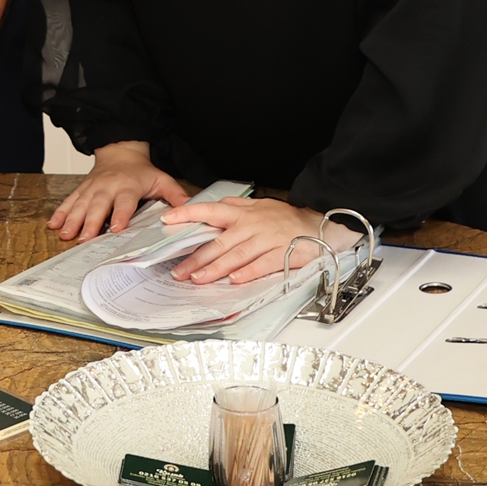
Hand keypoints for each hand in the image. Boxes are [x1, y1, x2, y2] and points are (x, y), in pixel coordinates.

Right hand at [47, 141, 187, 241]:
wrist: (120, 151)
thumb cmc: (141, 171)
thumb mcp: (162, 179)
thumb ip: (175, 196)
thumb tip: (189, 211)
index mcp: (127, 185)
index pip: (124, 202)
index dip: (120, 214)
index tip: (116, 228)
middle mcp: (107, 187)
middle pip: (97, 206)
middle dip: (90, 223)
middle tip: (84, 239)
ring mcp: (92, 188)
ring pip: (80, 205)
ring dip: (72, 220)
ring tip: (65, 235)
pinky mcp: (82, 190)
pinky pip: (69, 201)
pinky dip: (60, 213)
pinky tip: (53, 225)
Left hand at [161, 198, 361, 284]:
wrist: (318, 225)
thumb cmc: (284, 218)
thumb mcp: (258, 205)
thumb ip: (234, 207)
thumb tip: (209, 208)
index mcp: (242, 212)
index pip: (210, 210)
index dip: (188, 214)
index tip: (168, 221)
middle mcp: (251, 225)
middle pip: (219, 242)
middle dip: (196, 258)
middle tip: (179, 271)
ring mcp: (267, 240)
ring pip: (236, 255)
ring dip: (215, 268)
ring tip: (198, 279)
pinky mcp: (283, 254)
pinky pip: (262, 264)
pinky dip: (247, 272)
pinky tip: (233, 280)